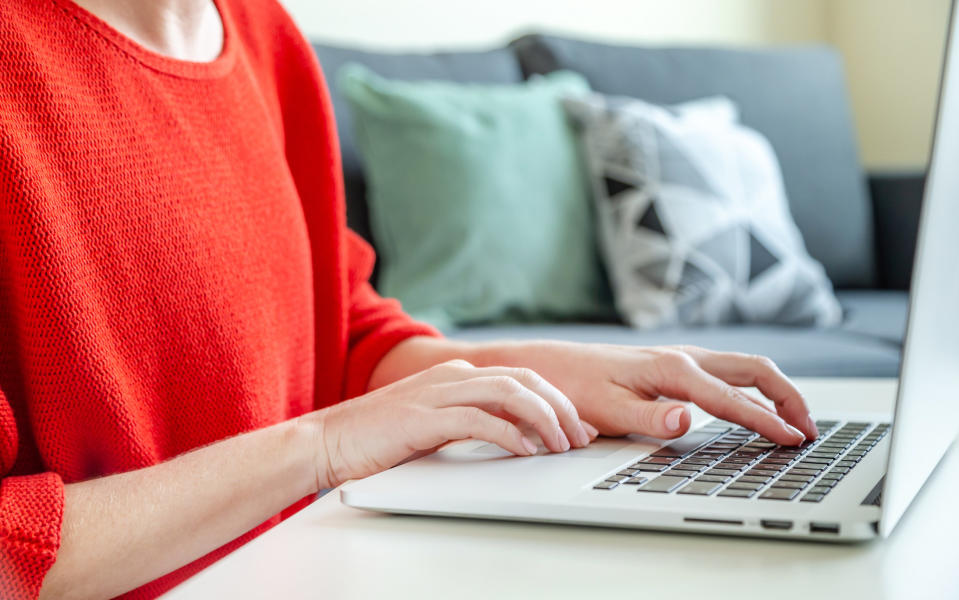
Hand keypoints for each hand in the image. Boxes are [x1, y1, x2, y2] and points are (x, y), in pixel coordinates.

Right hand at [312, 360, 598, 486]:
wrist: (328, 441)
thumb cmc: (381, 438)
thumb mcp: (437, 423)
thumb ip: (474, 420)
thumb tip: (519, 436)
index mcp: (458, 374)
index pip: (522, 378)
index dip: (558, 401)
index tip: (580, 427)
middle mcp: (453, 376)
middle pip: (525, 380)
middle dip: (561, 408)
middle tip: (581, 437)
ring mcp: (438, 393)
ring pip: (510, 394)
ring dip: (544, 419)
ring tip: (561, 445)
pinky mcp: (424, 417)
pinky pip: (480, 420)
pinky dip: (510, 434)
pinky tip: (525, 451)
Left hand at [473, 342, 817, 445]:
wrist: (548, 364)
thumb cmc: (574, 387)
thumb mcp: (607, 408)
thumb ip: (649, 417)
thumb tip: (688, 420)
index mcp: (672, 370)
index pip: (732, 399)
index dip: (766, 421)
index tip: (793, 441)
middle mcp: (683, 357)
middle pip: (753, 369)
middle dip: (788, 396)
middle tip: (809, 428)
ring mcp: (681, 357)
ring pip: (744, 366)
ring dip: (775, 389)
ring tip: (794, 418)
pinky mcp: (674, 363)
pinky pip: (728, 370)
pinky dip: (754, 385)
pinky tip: (754, 403)